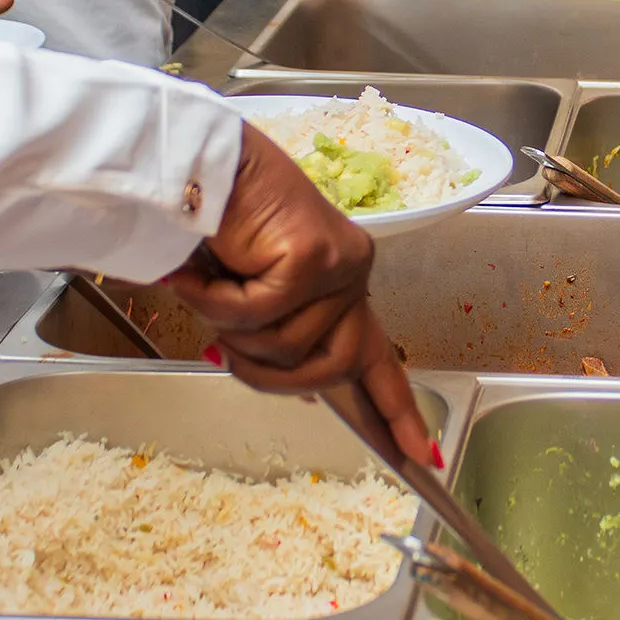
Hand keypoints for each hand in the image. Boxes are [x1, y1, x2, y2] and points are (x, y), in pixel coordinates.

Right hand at [166, 124, 435, 467]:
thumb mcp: (249, 295)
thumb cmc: (214, 223)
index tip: (424, 458)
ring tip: (215, 285)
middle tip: (228, 348)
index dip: (399, 413)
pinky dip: (218, 303)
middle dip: (270, 374)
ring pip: (287, 350)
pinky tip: (208, 270)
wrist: (195, 161)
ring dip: (233, 331)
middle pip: (331, 370)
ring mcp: (339, 265)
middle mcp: (352, 274)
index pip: (382, 360)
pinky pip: (259, 318)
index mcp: (343, 286)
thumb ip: (279, 339)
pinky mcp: (312, 259)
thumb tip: (302, 392)